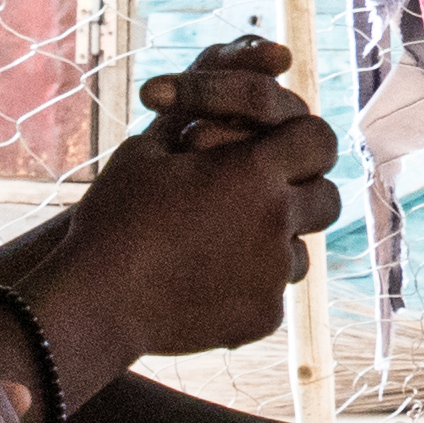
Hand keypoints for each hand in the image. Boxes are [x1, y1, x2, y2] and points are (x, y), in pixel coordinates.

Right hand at [57, 45, 336, 356]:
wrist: (95, 302)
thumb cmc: (115, 216)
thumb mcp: (147, 149)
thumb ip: (196, 123)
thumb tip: (222, 104)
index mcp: (254, 170)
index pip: (317, 139)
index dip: (300, 140)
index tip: (276, 148)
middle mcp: (277, 220)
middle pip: (328, 199)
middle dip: (302, 194)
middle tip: (262, 197)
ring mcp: (274, 274)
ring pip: (302, 251)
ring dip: (276, 242)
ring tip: (226, 242)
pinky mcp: (264, 317)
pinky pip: (274, 293)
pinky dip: (250, 285)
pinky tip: (207, 282)